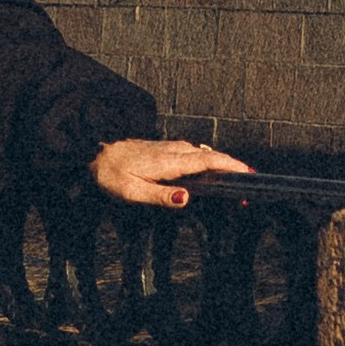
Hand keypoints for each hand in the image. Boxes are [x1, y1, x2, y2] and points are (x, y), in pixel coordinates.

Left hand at [89, 138, 253, 210]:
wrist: (94, 151)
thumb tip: (188, 198)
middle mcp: (173, 151)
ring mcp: (170, 147)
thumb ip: (160, 196)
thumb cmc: (111, 173)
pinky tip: (212, 169)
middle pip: (211, 155)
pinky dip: (208, 160)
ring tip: (237, 177)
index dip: (230, 166)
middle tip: (250, 181)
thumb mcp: (131, 191)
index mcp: (169, 162)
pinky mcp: (165, 149)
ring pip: (203, 153)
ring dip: (222, 163)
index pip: (207, 161)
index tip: (249, 173)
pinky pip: (194, 152)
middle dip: (233, 167)